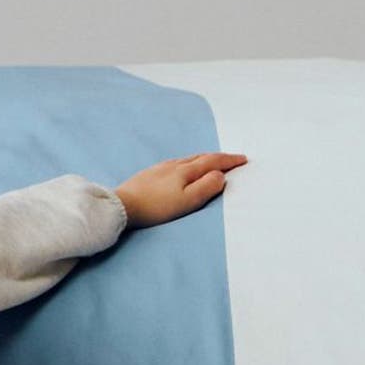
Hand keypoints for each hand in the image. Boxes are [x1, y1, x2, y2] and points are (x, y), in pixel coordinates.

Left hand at [115, 151, 246, 228]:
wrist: (120, 206)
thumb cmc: (155, 207)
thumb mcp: (187, 200)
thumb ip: (207, 187)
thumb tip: (220, 175)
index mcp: (186, 170)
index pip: (213, 161)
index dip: (230, 160)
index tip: (243, 160)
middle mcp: (174, 165)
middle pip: (201, 157)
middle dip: (218, 157)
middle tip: (231, 159)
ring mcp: (159, 168)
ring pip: (187, 159)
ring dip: (202, 159)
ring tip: (210, 162)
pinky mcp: (148, 175)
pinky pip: (174, 164)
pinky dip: (187, 163)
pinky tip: (182, 168)